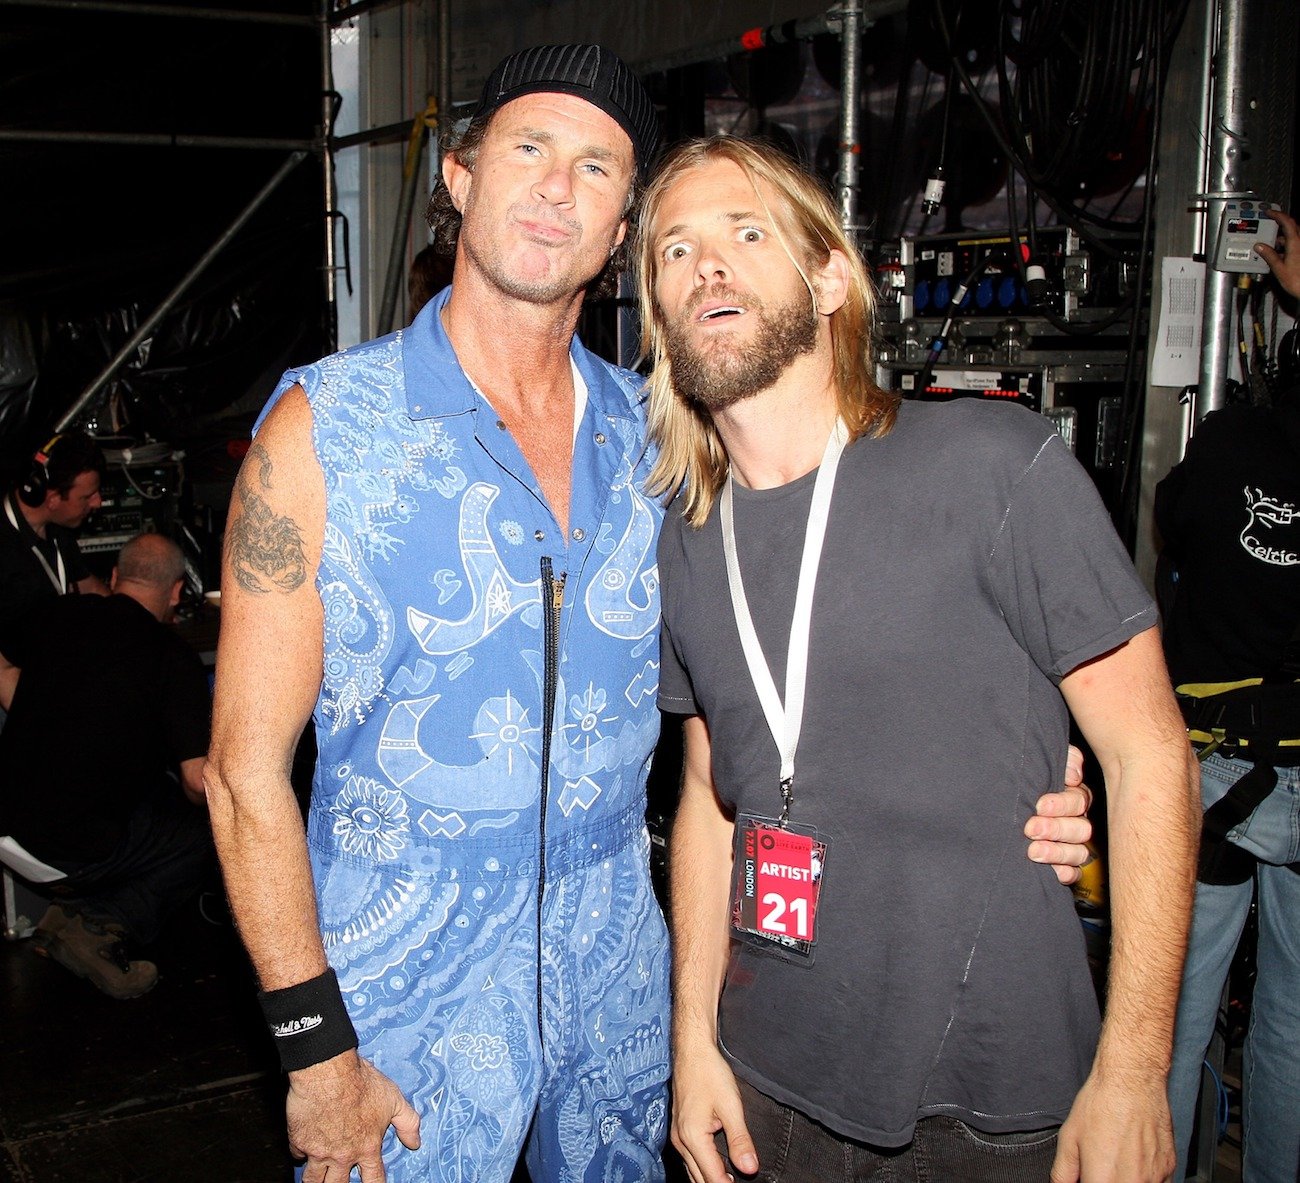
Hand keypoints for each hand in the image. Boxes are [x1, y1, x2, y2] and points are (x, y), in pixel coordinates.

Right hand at [287, 1050, 421, 1182]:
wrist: (328, 1072)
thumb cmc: (362, 1082)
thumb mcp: (394, 1099)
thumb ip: (408, 1122)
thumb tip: (415, 1143)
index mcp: (367, 1147)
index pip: (374, 1179)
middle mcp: (343, 1155)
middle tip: (341, 1182)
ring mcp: (319, 1151)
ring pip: (314, 1180)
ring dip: (317, 1181)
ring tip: (318, 1180)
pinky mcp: (299, 1141)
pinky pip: (298, 1155)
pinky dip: (301, 1153)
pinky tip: (303, 1150)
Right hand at [671, 1044, 758, 1182]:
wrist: (692, 1050)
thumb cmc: (710, 1072)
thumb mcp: (731, 1106)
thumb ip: (740, 1140)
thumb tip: (750, 1168)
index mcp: (692, 1137)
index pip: (712, 1178)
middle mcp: (680, 1140)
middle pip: (699, 1179)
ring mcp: (677, 1135)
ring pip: (692, 1171)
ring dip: (710, 1178)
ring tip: (731, 1180)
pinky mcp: (679, 1128)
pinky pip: (689, 1158)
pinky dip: (702, 1167)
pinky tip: (717, 1166)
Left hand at [1026, 744, 1094, 884]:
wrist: (990, 802)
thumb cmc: (1019, 778)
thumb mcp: (1036, 761)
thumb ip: (1062, 760)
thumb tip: (1075, 774)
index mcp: (1072, 796)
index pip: (1079, 800)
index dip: (1061, 804)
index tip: (1038, 805)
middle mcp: (1074, 820)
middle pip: (1081, 828)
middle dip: (1055, 829)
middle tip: (1030, 829)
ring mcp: (1070, 844)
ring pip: (1079, 852)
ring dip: (1057, 852)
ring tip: (1032, 851)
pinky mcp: (1062, 865)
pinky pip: (1074, 873)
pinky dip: (1065, 873)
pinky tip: (1051, 871)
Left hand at [1050, 1070, 1174, 1181]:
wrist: (1132, 1080)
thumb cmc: (1101, 1104)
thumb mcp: (1069, 1137)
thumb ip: (1063, 1172)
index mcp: (1104, 1179)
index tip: (1088, 1176)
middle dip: (1106, 1181)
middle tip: (1100, 1168)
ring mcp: (1155, 1179)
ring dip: (1125, 1180)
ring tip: (1116, 1160)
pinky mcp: (1170, 1169)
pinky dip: (1144, 1178)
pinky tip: (1133, 1160)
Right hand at [1256, 209, 1299, 299]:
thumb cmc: (1298, 281)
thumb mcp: (1279, 269)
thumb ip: (1269, 255)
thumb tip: (1260, 247)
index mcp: (1295, 243)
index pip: (1287, 222)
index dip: (1278, 215)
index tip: (1269, 213)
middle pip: (1291, 227)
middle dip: (1279, 225)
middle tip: (1268, 225)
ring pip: (1292, 237)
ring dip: (1281, 237)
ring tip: (1270, 243)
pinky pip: (1294, 245)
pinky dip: (1285, 246)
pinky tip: (1278, 254)